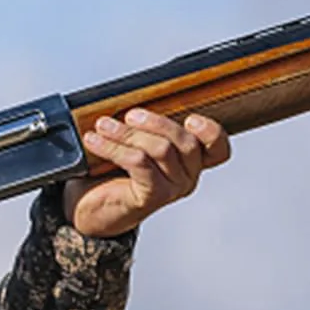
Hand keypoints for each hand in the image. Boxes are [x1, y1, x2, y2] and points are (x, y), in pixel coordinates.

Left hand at [62, 109, 230, 237]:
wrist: (92, 208)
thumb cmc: (113, 173)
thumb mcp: (136, 143)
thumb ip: (146, 126)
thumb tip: (135, 102)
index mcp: (190, 161)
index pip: (218, 148)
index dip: (211, 132)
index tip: (191, 119)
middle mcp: (187, 177)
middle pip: (185, 142)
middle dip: (155, 123)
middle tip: (128, 116)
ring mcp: (172, 189)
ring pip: (161, 150)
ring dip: (127, 133)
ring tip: (102, 126)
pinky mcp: (152, 197)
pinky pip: (138, 163)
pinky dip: (113, 148)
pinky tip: (94, 142)